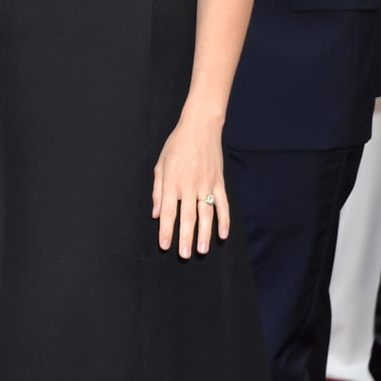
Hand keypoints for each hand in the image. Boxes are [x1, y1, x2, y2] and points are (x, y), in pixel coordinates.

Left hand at [152, 114, 228, 258]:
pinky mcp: (218, 181)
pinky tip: (223, 234)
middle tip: (184, 254)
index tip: (165, 245)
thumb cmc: (177, 144)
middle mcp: (189, 184)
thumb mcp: (161, 163)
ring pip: (206, 213)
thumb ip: (158, 190)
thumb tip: (156, 214)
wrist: (200, 126)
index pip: (169, 211)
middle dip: (185, 237)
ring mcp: (206, 183)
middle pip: (187, 216)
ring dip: (205, 233)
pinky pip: (222, 204)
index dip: (166, 230)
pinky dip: (224, 219)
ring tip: (202, 250)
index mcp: (172, 181)